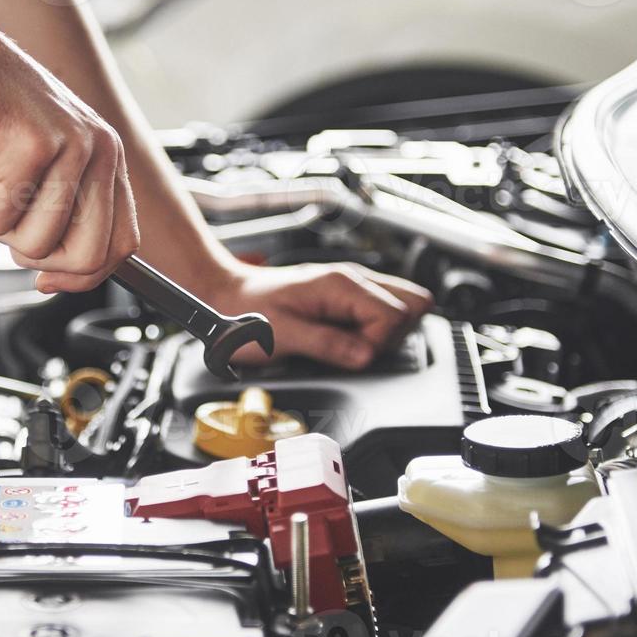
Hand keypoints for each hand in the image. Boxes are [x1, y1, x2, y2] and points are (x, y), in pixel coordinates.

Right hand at [0, 15, 138, 292]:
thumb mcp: (38, 161)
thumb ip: (60, 208)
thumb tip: (59, 275)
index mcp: (106, 154)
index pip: (121, 243)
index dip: (82, 274)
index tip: (46, 278)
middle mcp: (97, 149)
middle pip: (86, 256)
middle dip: (33, 256)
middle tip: (1, 219)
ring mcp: (66, 147)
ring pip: (35, 244)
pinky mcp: (27, 149)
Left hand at [200, 261, 432, 369]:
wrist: (224, 296)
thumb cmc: (244, 313)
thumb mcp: (282, 335)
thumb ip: (326, 345)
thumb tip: (365, 357)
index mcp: (340, 285)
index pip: (395, 315)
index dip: (379, 344)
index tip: (352, 356)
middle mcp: (352, 279)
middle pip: (412, 306)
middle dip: (392, 337)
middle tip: (355, 350)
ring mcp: (352, 286)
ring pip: (404, 305)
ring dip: (386, 333)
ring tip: (350, 345)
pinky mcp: (347, 297)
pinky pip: (382, 309)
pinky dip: (376, 329)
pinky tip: (349, 339)